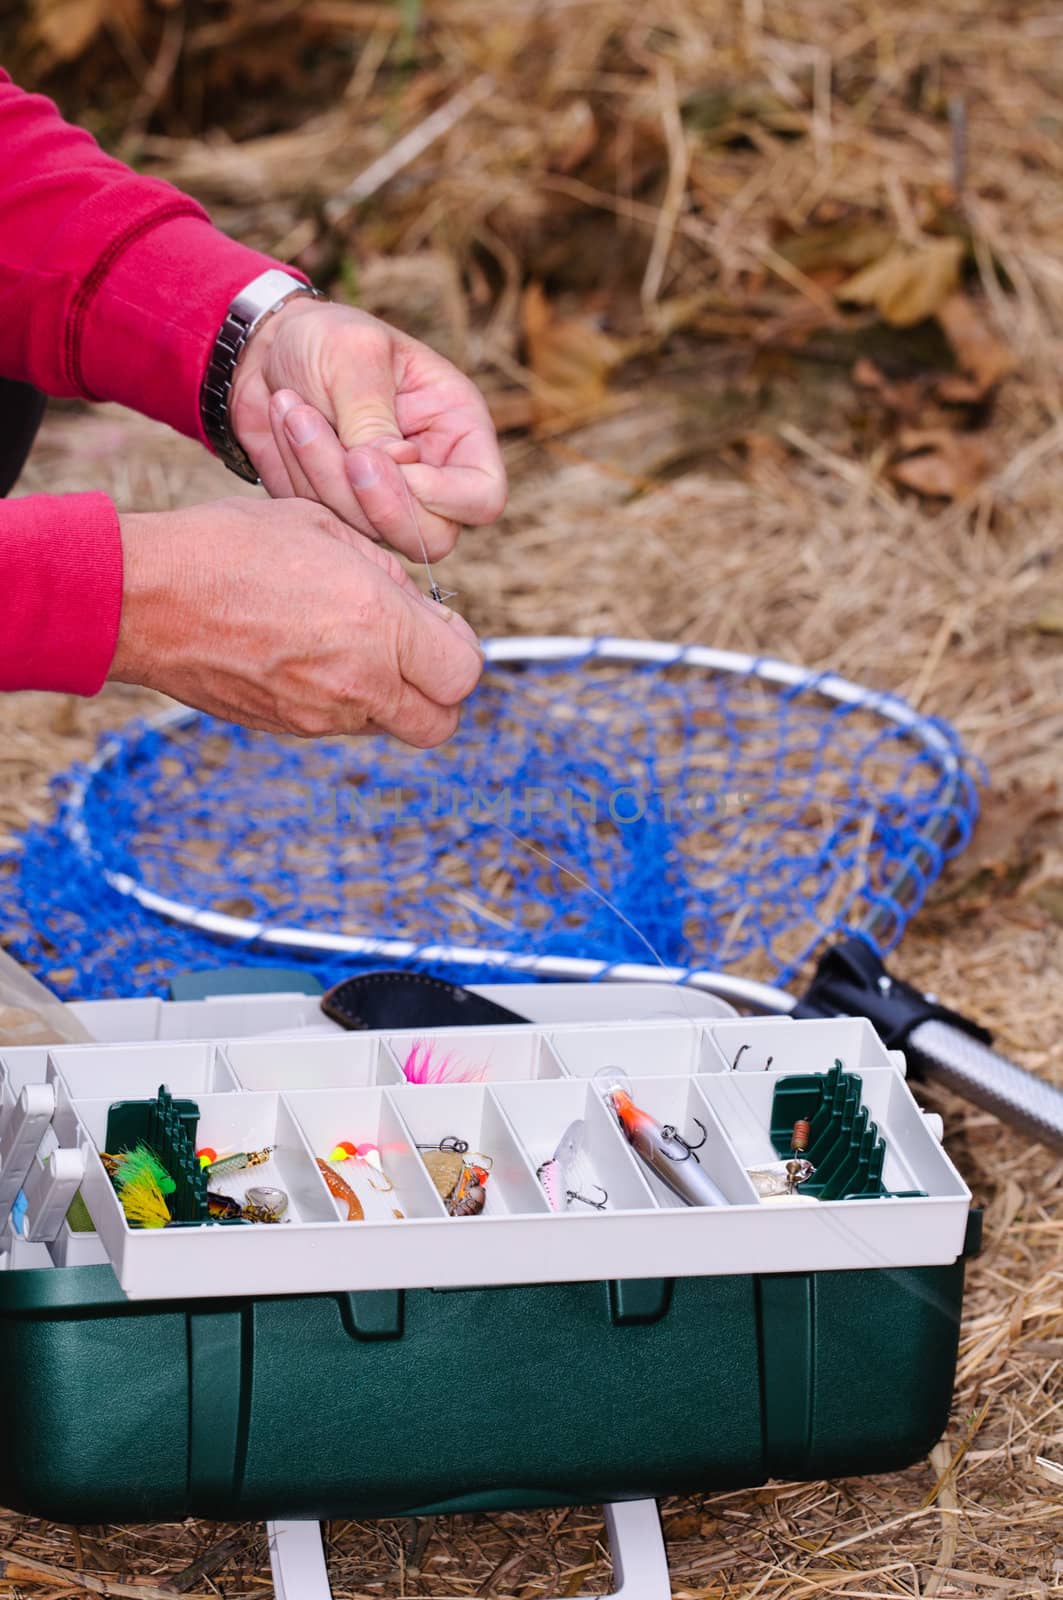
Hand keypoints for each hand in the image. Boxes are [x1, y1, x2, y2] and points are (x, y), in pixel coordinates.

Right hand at [110, 498, 483, 744]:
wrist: (144, 597)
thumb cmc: (231, 548)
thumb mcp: (325, 530)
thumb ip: (386, 574)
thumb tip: (416, 605)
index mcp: (379, 626)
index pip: (464, 672)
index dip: (459, 649)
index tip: (438, 627)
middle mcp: (359, 682)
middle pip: (440, 723)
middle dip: (438, 692)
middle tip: (414, 653)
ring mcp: (320, 714)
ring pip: (388, 724)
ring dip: (388, 693)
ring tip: (346, 642)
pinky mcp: (285, 727)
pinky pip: (338, 723)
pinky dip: (341, 698)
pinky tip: (306, 653)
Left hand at [229, 299, 506, 561]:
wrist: (267, 350)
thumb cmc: (325, 338)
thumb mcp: (354, 353)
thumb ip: (374, 416)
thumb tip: (395, 464)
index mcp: (458, 430)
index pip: (483, 497)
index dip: (443, 497)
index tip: (387, 459)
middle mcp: (431, 476)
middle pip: (434, 538)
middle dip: (381, 503)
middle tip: (348, 455)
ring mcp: (386, 501)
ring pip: (371, 531)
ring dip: (325, 475)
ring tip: (295, 412)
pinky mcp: (341, 511)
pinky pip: (328, 522)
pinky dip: (301, 478)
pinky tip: (287, 425)